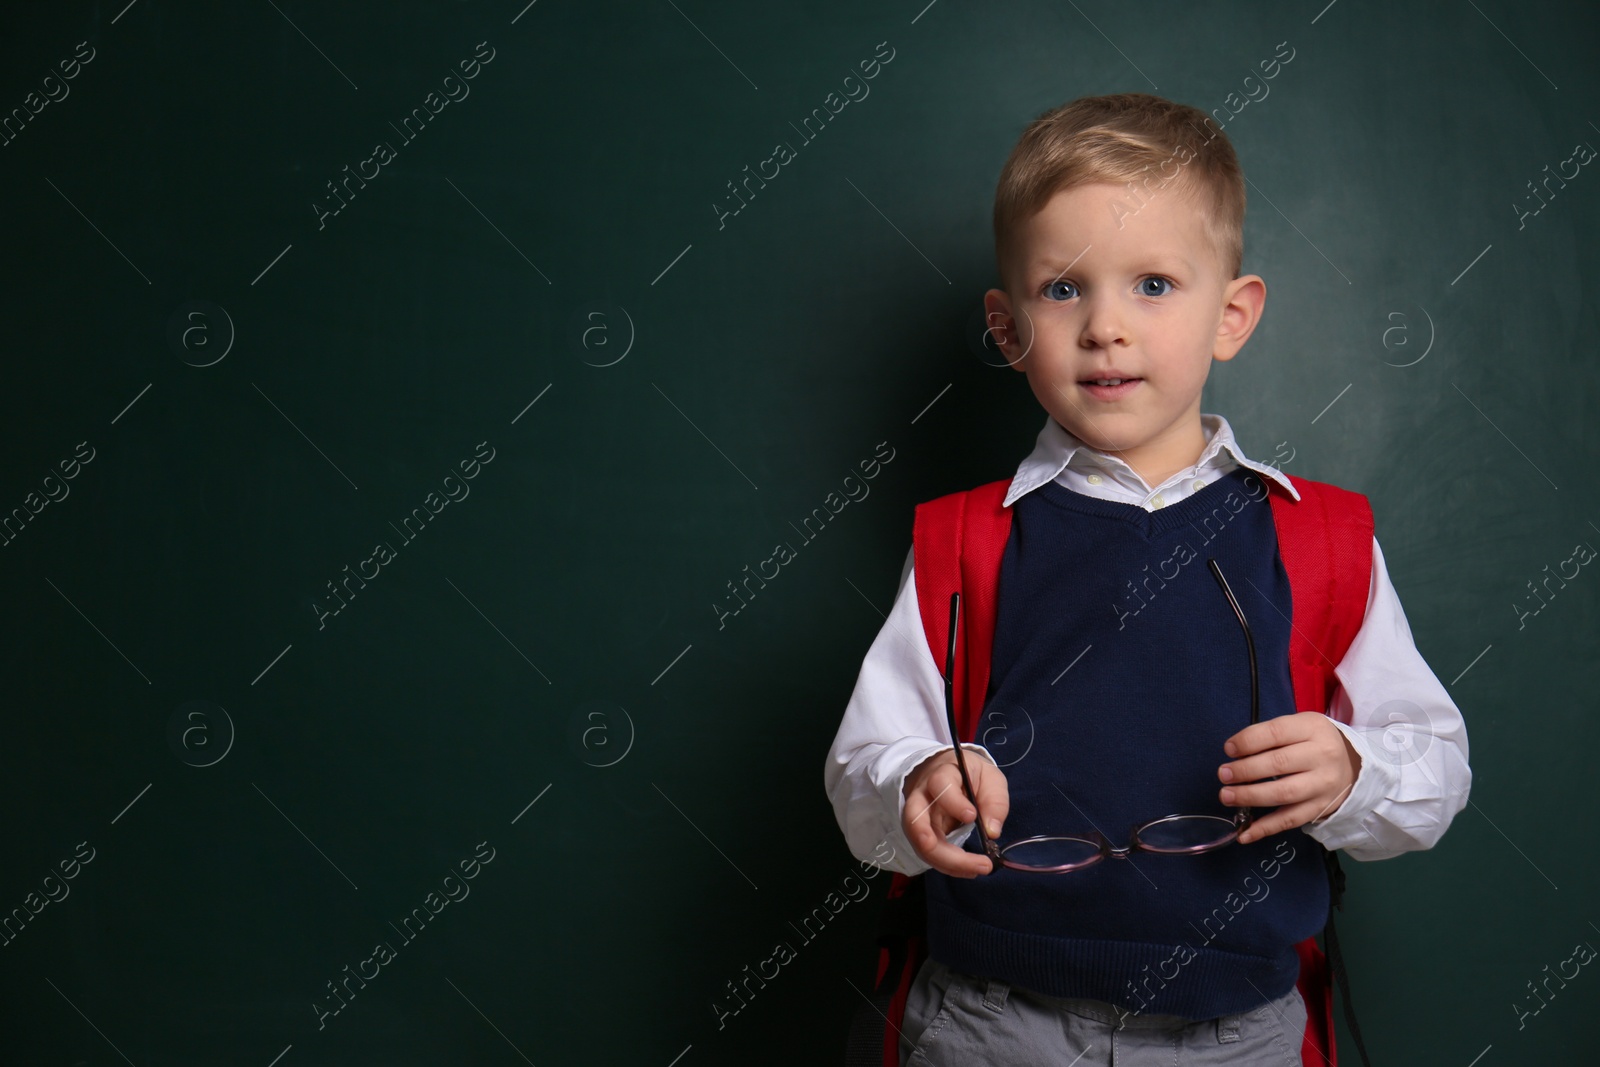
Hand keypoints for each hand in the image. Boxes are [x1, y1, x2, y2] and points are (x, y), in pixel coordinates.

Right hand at [903, 747, 1008, 877]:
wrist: (951, 773)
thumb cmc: (972, 774)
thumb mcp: (991, 779)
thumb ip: (995, 801)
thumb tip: (992, 832)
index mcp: (941, 774)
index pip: (939, 786)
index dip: (953, 803)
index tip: (972, 816)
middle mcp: (922, 796)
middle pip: (916, 821)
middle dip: (936, 847)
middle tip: (968, 862)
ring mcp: (919, 817)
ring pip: (919, 843)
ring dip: (946, 862)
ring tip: (976, 870)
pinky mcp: (923, 833)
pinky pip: (929, 852)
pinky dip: (948, 865)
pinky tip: (969, 870)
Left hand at [1217, 711, 1360, 843]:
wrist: (1353, 766)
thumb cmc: (1313, 742)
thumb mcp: (1298, 727)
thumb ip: (1270, 736)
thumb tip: (1235, 754)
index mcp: (1312, 728)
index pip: (1276, 732)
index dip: (1248, 741)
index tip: (1228, 749)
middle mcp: (1322, 756)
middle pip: (1278, 763)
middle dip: (1245, 770)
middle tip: (1223, 774)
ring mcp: (1322, 785)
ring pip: (1283, 793)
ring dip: (1250, 797)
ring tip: (1227, 796)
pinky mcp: (1320, 808)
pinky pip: (1290, 820)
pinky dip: (1265, 828)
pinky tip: (1244, 833)